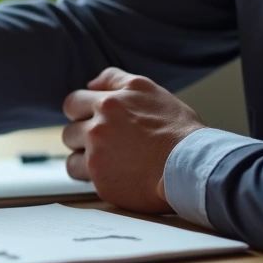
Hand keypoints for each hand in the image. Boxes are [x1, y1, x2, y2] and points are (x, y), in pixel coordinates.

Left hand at [61, 67, 205, 213]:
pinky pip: (82, 177)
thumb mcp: (148, 90)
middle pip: (69, 132)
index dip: (80, 112)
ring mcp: (97, 157)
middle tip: (108, 143)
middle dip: (83, 136)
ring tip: (112, 161)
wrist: (194, 167)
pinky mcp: (101, 182)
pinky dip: (94, 176)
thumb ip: (114, 80)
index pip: (72, 103)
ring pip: (72, 157)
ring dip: (85, 158)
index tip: (91, 120)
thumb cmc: (178, 129)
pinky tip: (116, 174)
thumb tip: (89, 84)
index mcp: (108, 104)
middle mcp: (98, 129)